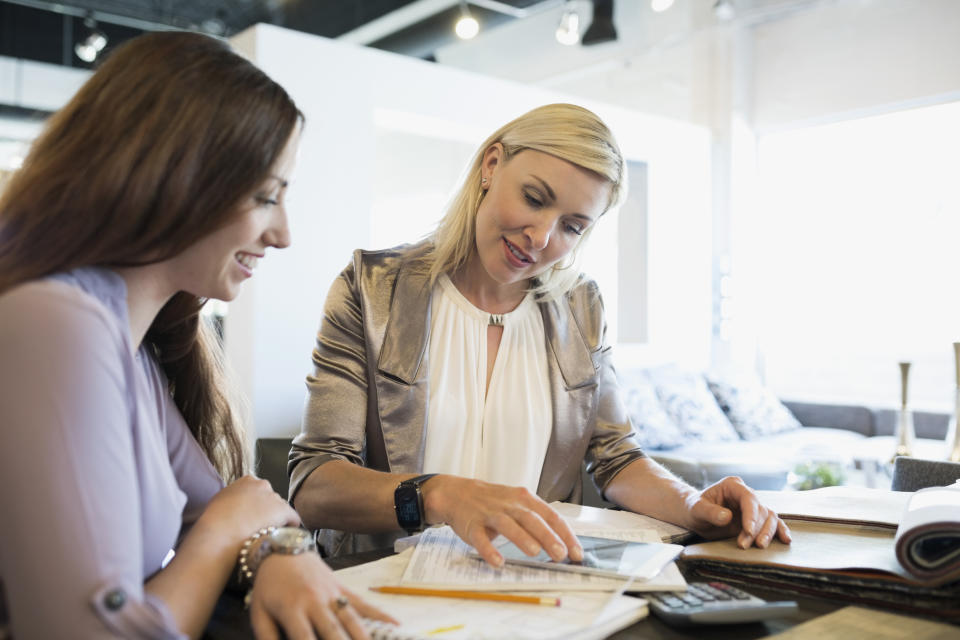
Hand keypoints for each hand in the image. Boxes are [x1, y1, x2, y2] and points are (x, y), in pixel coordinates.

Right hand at [197, 476, 299, 544]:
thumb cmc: (213, 523)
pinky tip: (282, 537)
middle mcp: (263, 485)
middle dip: (267, 512)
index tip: (252, 517)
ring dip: (276, 521)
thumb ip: (231, 498)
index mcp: (246, 481)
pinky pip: (293, 520)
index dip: (256, 506)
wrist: (220, 534)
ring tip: (266, 536)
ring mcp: (274, 497)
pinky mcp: (284, 511)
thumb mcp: (219, 502)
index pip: (259, 491)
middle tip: (259, 528)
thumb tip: (234, 505)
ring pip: (281, 510)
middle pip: (271, 499)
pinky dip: (289, 528)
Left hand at [248, 552, 396, 639]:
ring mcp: (332, 593)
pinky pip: (363, 603)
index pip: (304, 638)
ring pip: (352, 618)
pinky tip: (395, 625)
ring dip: (364, 636)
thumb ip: (267, 637)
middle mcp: (315, 601)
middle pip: (333, 631)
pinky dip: (380, 615)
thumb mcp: (258, 612)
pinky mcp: (342, 588)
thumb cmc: (268, 586)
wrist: (281, 550)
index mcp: (292, 608)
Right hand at [422, 475, 582, 566]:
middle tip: (561, 554)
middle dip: (547, 536)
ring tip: (535, 553)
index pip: (550, 515)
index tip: (576, 552)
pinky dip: (489, 550)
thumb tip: (562, 544)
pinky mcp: (472, 525)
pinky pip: (481, 538)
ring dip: (521, 538)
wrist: (457, 493)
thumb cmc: (494, 502)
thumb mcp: (518, 503)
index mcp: (524, 499)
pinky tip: (498, 561)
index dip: (565, 534)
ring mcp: (490, 514)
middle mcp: (509, 504)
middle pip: (531, 519)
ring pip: (508, 525)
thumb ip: (537, 521)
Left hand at [684, 476, 791, 548]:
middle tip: (743, 545)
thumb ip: (710, 512)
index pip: (748, 498)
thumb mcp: (696, 510)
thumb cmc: (694, 509)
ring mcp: (752, 506)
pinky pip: (772, 522)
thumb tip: (727, 517)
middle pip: (760, 510)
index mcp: (732, 485)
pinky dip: (779, 531)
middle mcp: (745, 493)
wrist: (695, 515)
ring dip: (767, 533)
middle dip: (754, 529)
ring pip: (769, 517)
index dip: (751, 515)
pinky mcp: (756, 519)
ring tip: (759, 547)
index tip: (748, 531)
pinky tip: (786, 540)